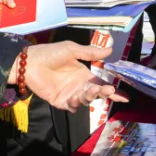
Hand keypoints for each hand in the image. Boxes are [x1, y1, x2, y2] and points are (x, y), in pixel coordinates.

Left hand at [8, 42, 129, 112]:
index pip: (102, 83)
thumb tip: (110, 50)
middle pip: (97, 94)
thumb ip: (90, 52)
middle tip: (109, 90)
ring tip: (91, 89)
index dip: (114, 90)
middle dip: (105, 93)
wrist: (29, 62)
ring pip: (86, 100)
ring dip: (91, 96)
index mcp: (84, 74)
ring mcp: (71, 95)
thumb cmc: (50, 54)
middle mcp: (80, 86)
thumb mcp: (72, 50)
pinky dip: (76, 103)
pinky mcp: (61, 102)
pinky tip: (75, 97)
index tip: (125, 95)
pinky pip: (72, 106)